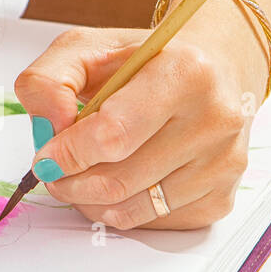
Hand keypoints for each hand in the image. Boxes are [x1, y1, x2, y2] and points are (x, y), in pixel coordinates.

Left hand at [13, 15, 265, 230]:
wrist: (215, 69)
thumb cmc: (148, 61)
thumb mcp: (86, 48)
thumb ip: (48, 81)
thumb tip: (48, 129)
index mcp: (185, 71)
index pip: (113, 135)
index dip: (69, 153)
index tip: (47, 157)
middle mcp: (215, 118)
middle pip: (119, 181)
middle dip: (71, 183)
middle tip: (55, 172)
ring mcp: (223, 163)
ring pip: (132, 209)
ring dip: (91, 200)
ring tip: (82, 176)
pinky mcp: (222, 197)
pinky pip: (153, 223)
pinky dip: (123, 210)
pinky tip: (120, 182)